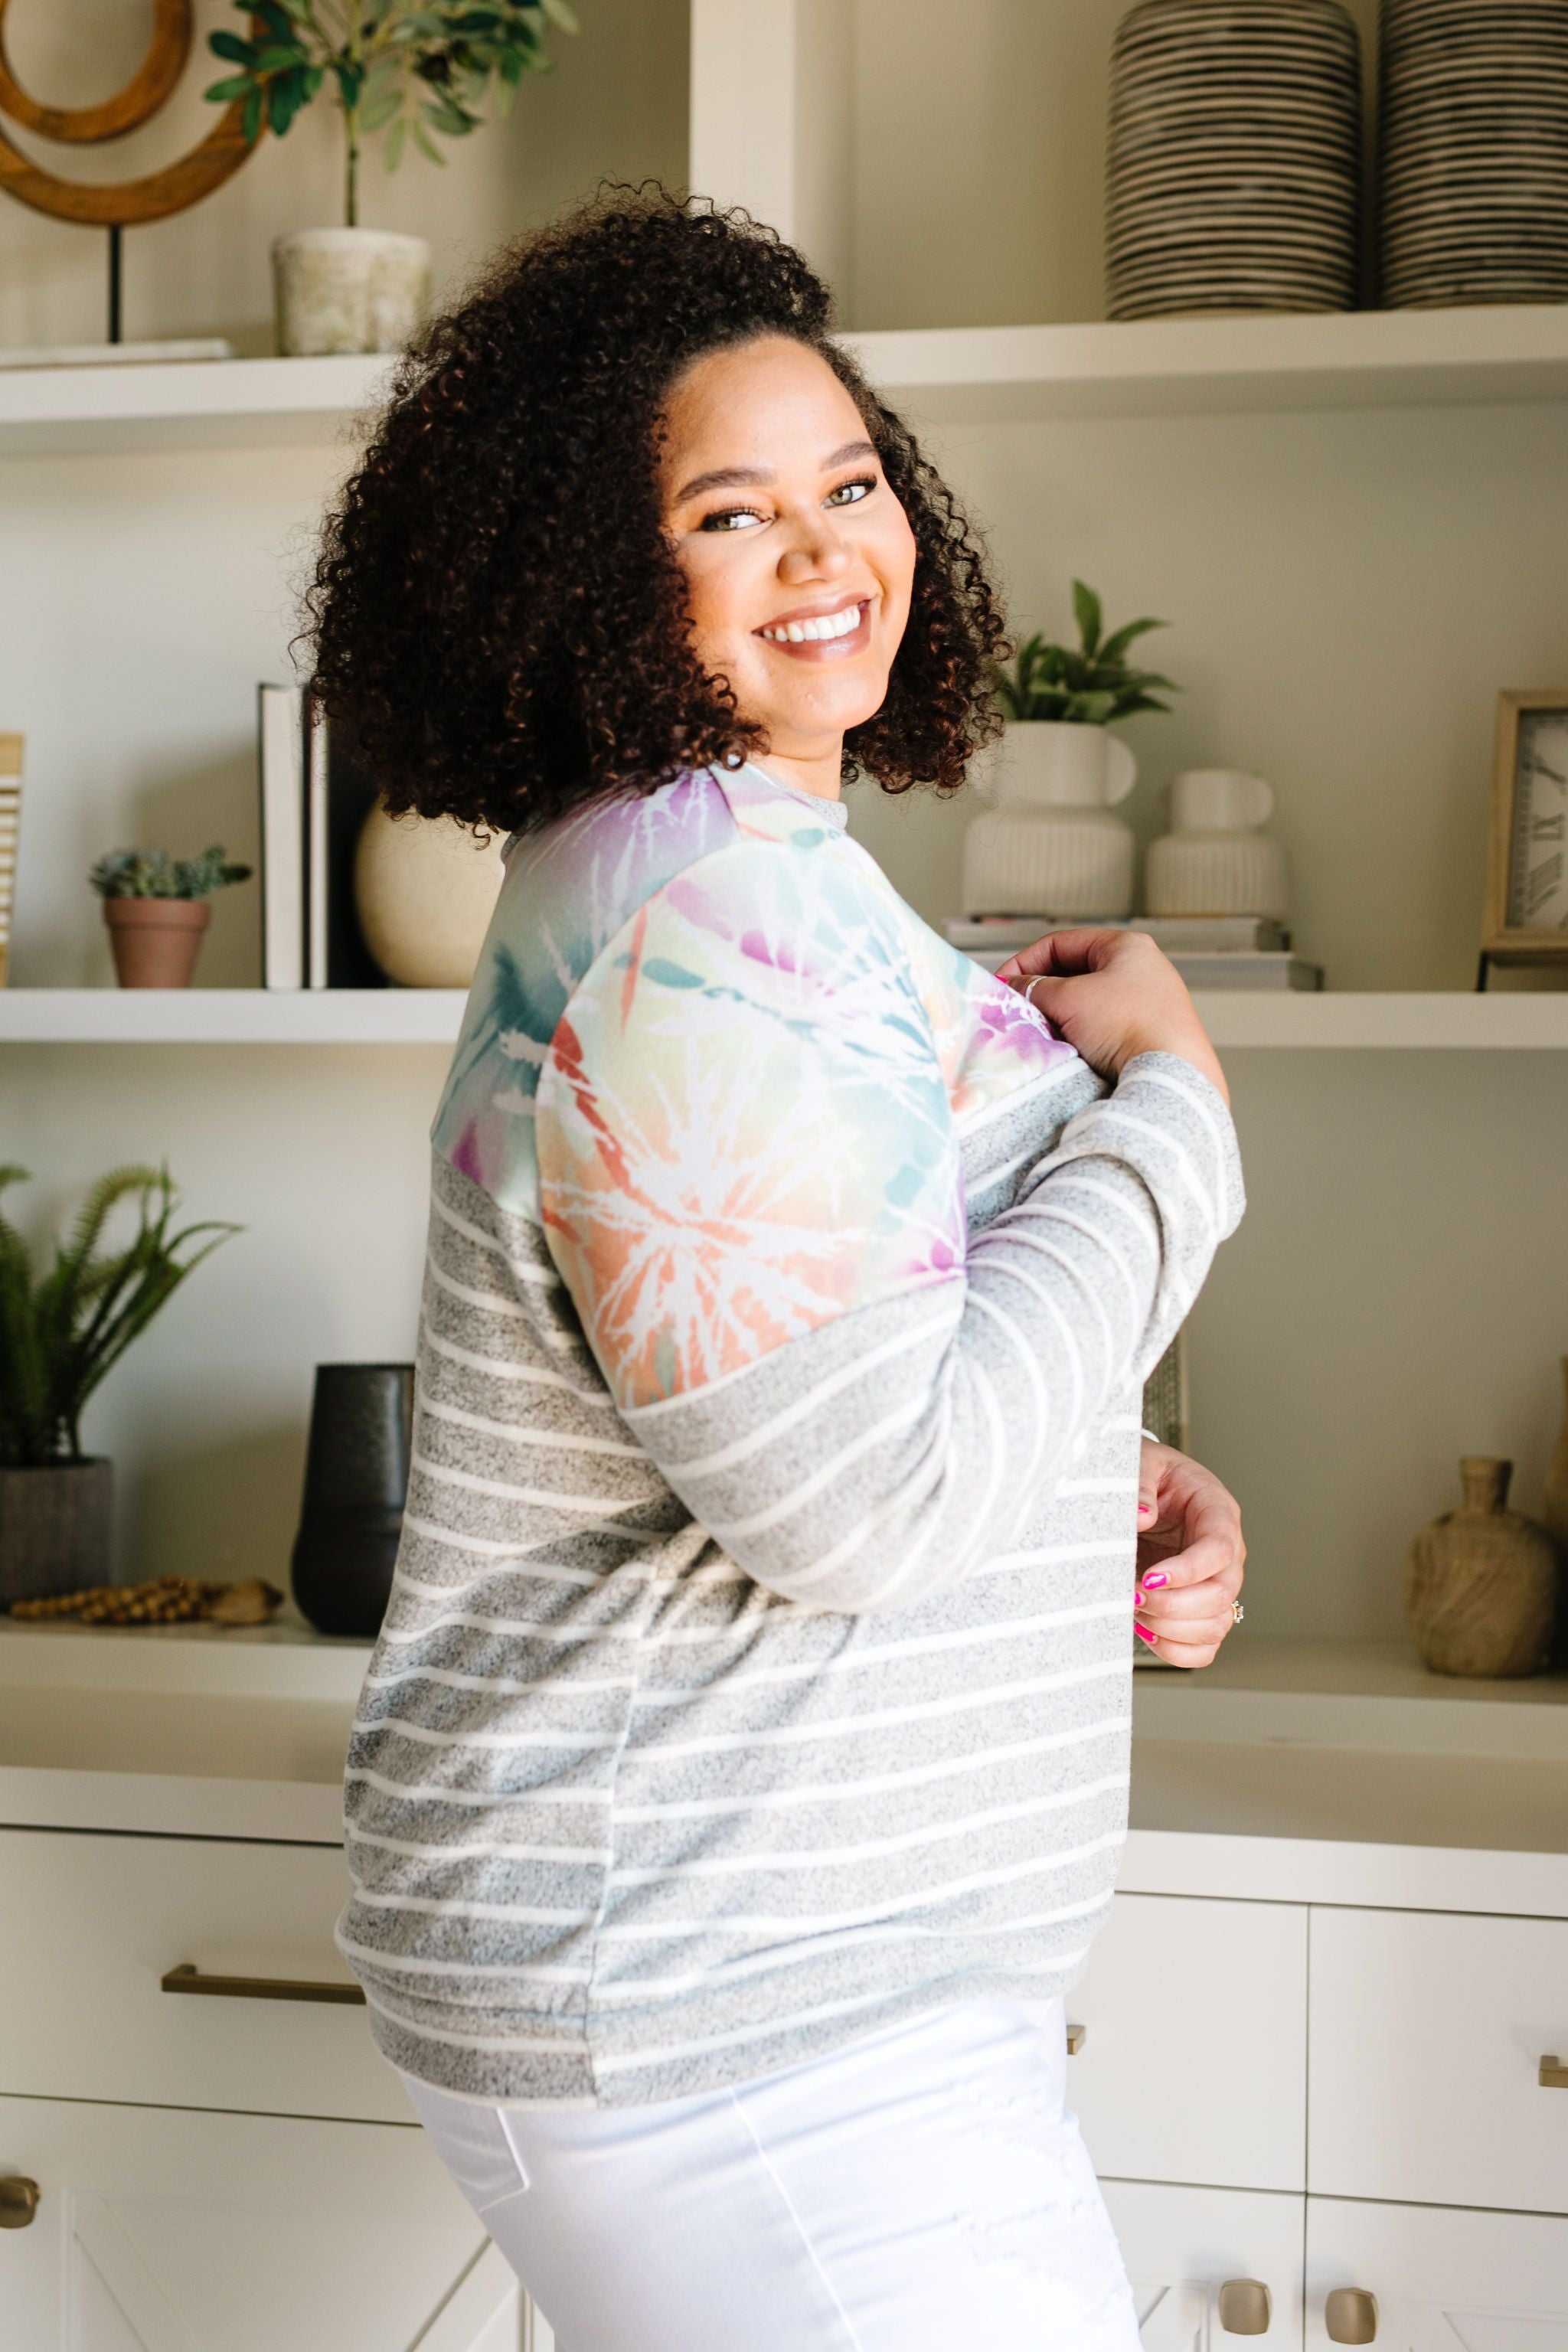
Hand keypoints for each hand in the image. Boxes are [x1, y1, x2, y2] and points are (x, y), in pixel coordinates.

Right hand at [995, 928, 1228, 1105]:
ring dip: (1060, 1013)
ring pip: (1087, 1001)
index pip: (1060, 943)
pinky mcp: (1150, 1031)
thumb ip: (1035, 988)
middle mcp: (1142, 968)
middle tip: (1019, 1009)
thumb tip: (1014, 988)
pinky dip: (1080, 1031)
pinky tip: (1070, 1047)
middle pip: (1073, 972)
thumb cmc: (1128, 1026)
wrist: (1170, 1073)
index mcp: (1127, 946)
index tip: (1003, 984)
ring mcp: (1149, 1001)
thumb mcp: (1068, 999)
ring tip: (1043, 1030)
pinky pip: (1103, 1025)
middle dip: (1043, 990)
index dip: (1026, 962)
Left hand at [1132, 1437, 1244, 1666]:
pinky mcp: (1200, 1610)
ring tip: (1134, 1606)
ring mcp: (1216, 1584)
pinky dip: (1175, 1650)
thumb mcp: (1141, 1463)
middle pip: (1221, 1595)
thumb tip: (1141, 1516)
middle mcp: (1226, 1553)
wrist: (1143, 1491)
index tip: (1148, 1578)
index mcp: (1217, 1512)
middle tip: (1132, 1594)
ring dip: (1170, 1628)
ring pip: (1215, 1626)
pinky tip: (1145, 1629)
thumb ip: (1140, 1485)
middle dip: (1172, 1605)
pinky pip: (1203, 1648)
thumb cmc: (1148, 1474)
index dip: (1187, 1571)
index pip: (1219, 1550)